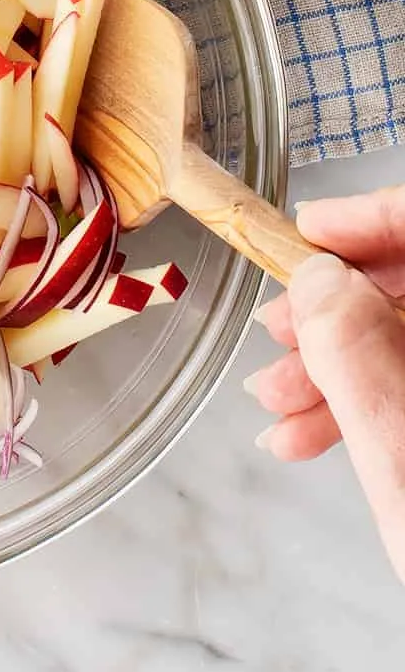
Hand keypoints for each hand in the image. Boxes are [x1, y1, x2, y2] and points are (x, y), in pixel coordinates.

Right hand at [250, 186, 404, 579]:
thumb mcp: (400, 453)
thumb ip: (355, 353)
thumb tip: (320, 279)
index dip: (370, 219)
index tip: (306, 234)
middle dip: (342, 309)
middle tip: (280, 335)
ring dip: (345, 365)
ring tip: (279, 405)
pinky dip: (374, 404)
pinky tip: (315, 434)